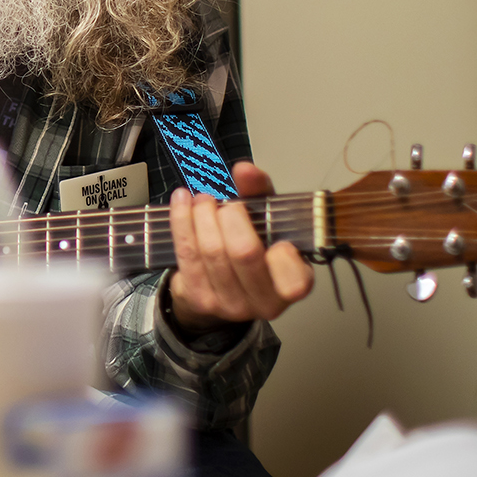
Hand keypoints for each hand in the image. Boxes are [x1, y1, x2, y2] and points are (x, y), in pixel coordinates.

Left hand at [165, 161, 313, 333]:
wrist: (223, 286)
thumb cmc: (253, 247)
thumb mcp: (266, 218)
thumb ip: (260, 192)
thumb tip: (245, 171)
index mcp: (292, 285)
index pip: (294, 280)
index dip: (283, 256)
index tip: (275, 236)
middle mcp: (264, 303)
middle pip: (243, 252)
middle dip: (230, 216)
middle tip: (226, 203)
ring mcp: (230, 305)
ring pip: (211, 251)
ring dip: (202, 214)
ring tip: (202, 199)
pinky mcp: (199, 299)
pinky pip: (187, 254)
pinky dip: (181, 220)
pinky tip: (182, 202)